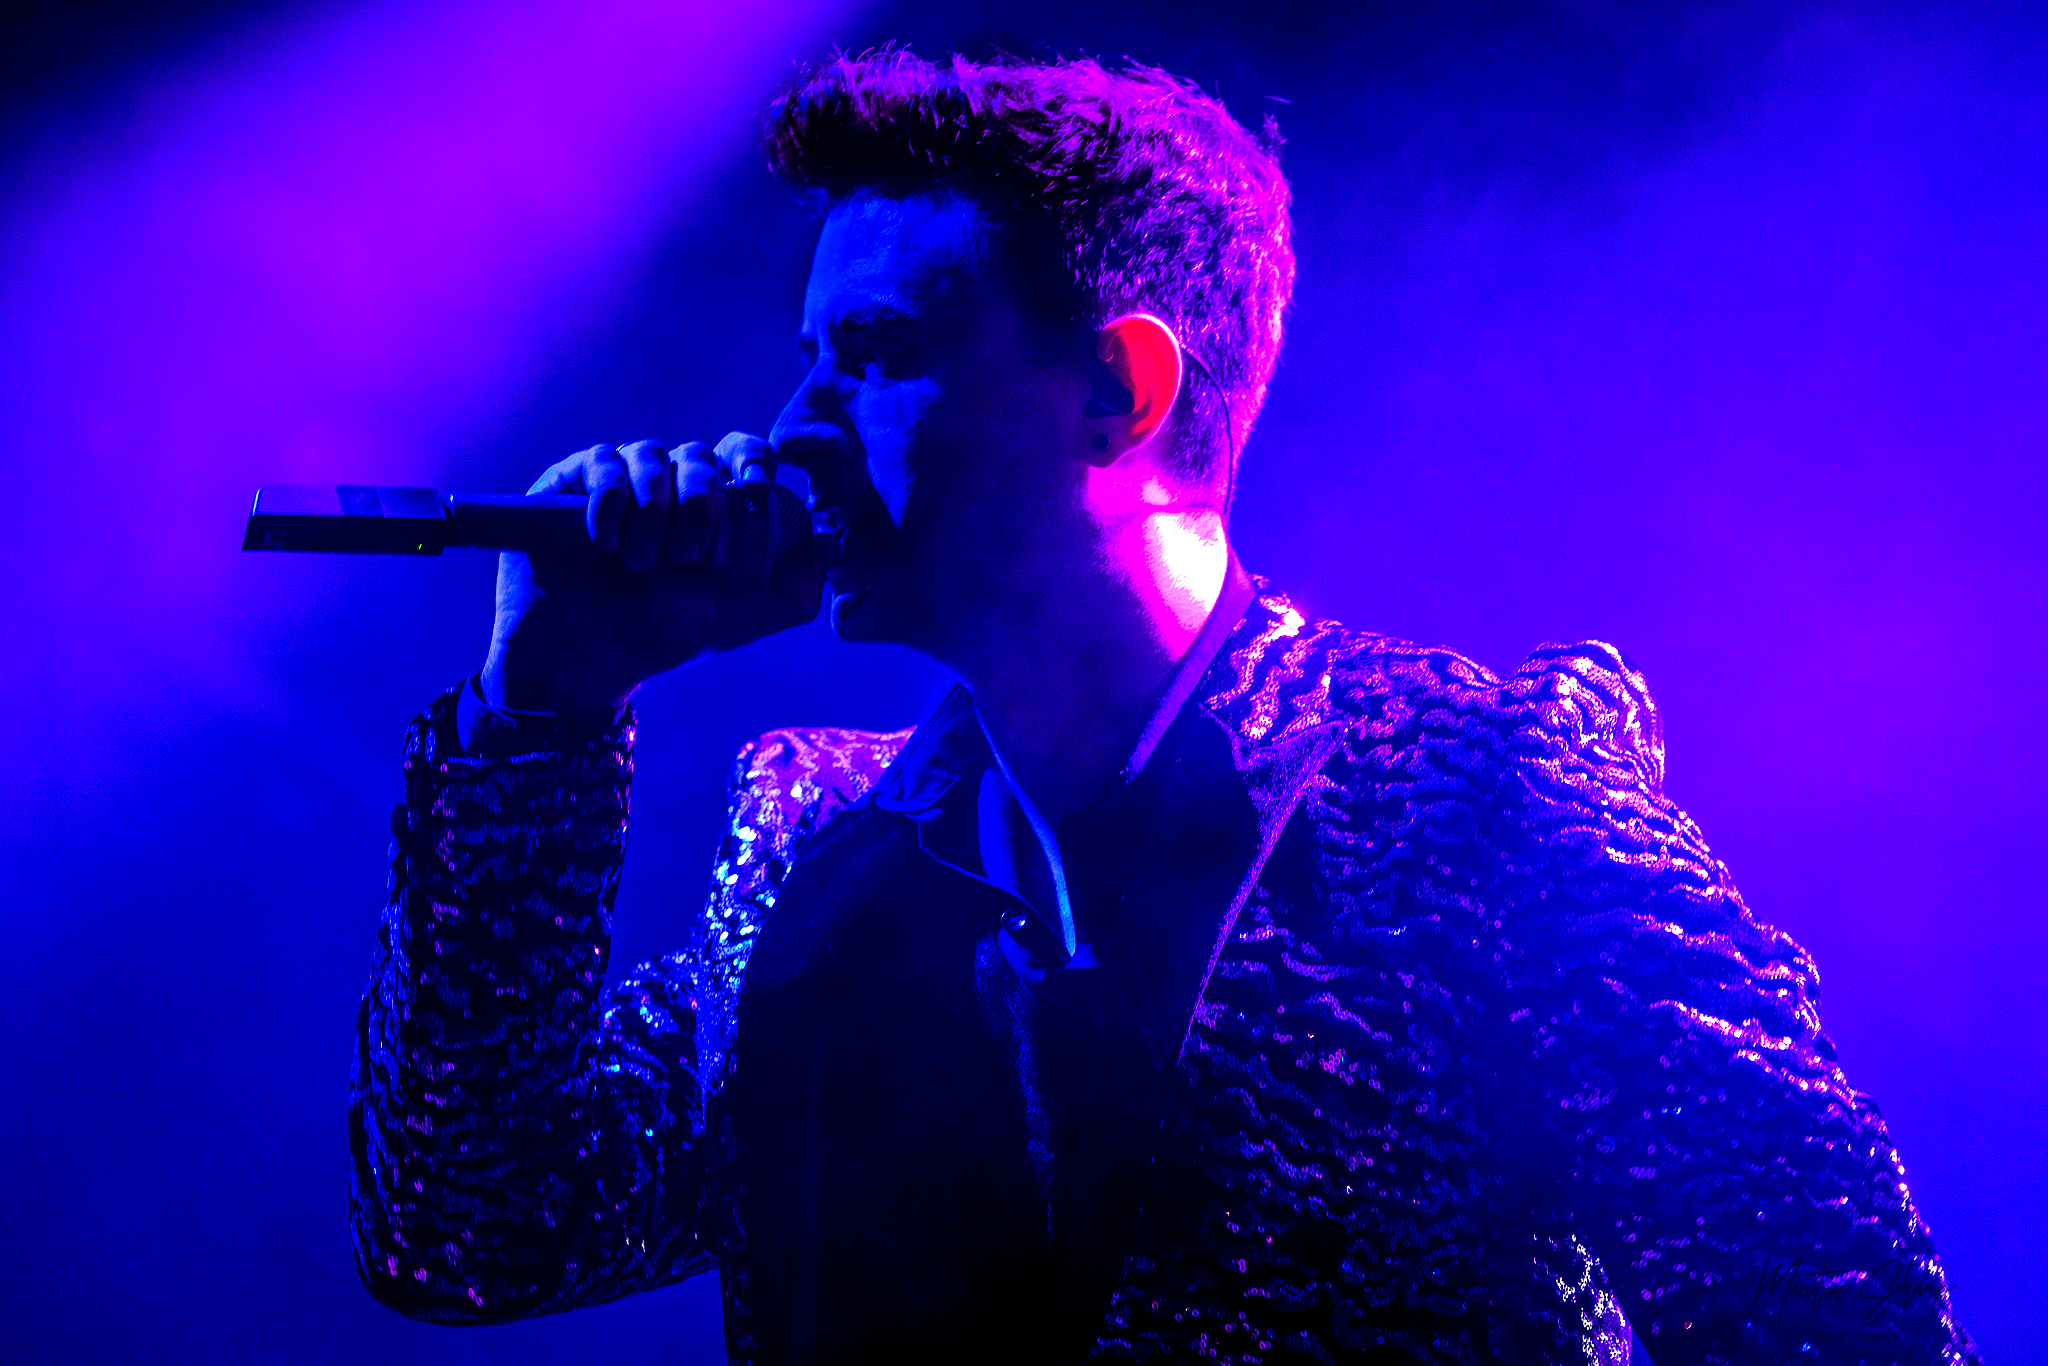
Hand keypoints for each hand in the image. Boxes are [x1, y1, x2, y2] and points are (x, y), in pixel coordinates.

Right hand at [479, 435, 828, 712]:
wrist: (582, 657)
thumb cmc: (659, 638)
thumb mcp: (734, 622)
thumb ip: (790, 592)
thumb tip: (829, 541)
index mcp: (712, 510)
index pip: (742, 456)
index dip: (753, 459)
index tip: (756, 490)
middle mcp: (667, 488)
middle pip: (699, 454)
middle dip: (699, 498)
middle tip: (687, 554)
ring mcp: (619, 482)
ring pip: (650, 453)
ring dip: (653, 506)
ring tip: (640, 561)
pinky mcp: (570, 482)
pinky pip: (601, 460)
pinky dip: (610, 496)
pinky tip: (604, 540)